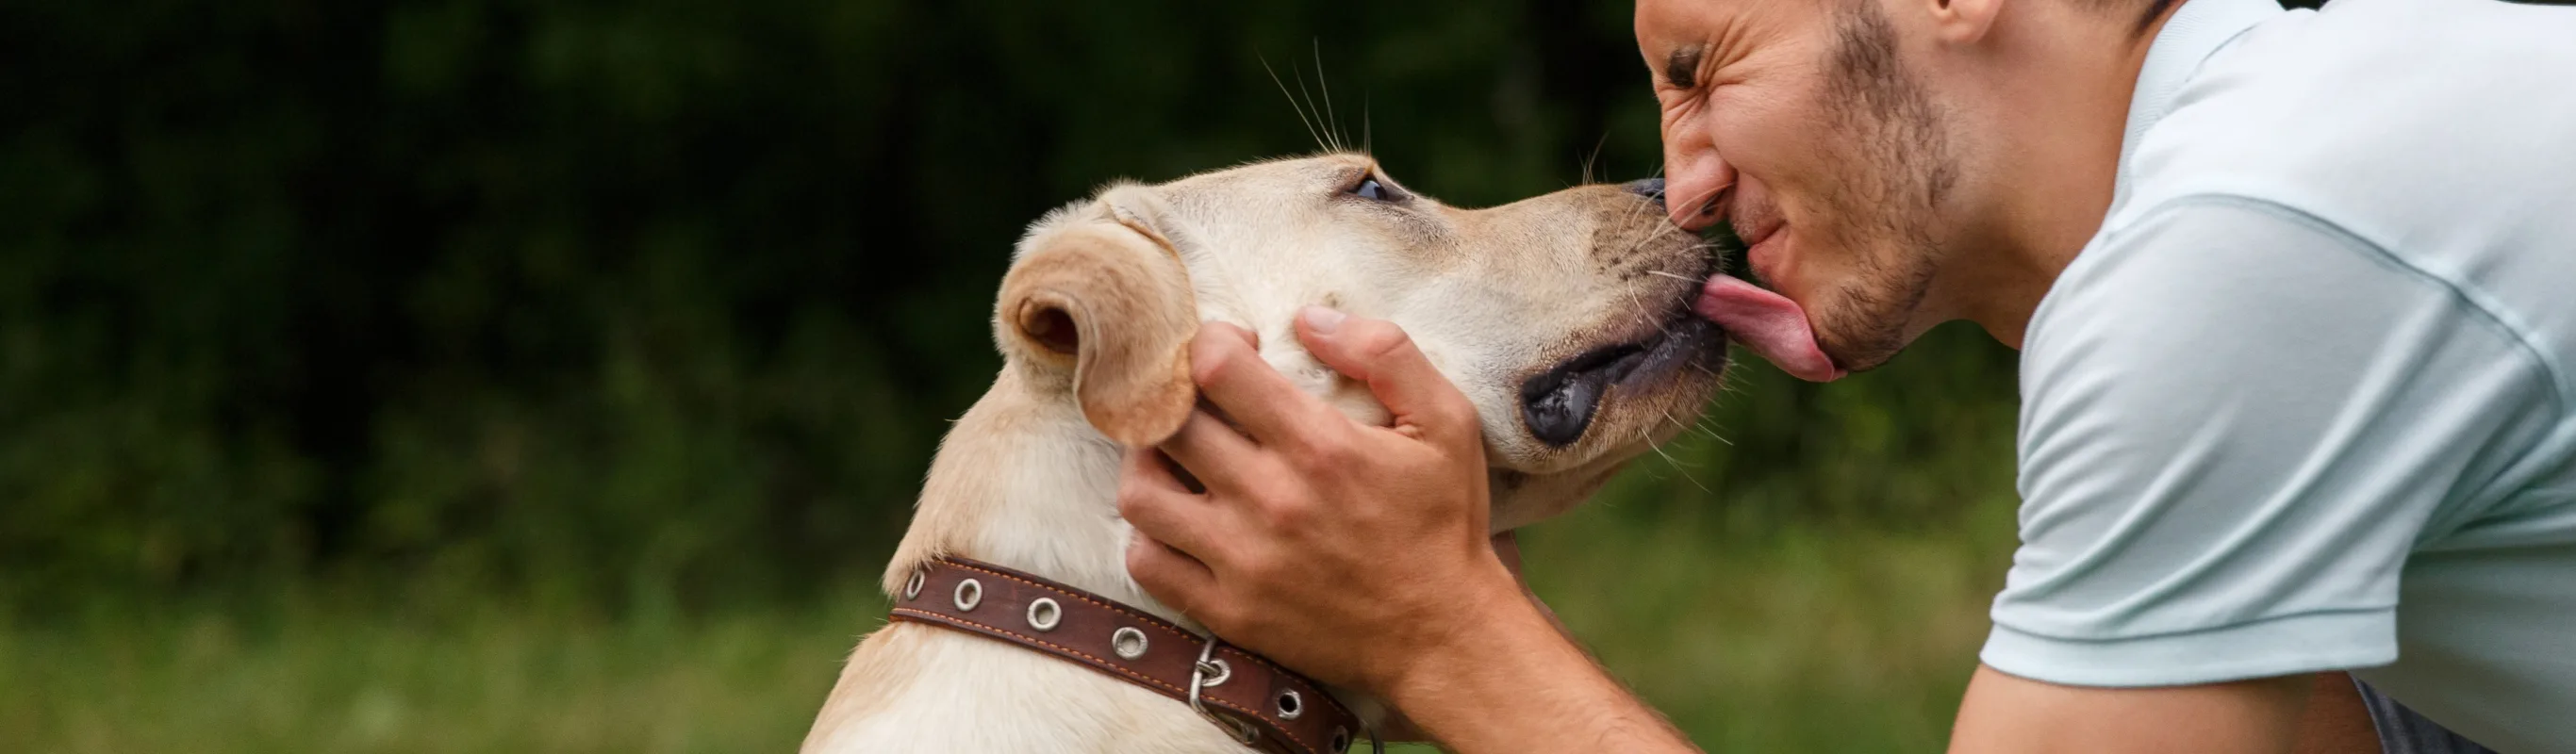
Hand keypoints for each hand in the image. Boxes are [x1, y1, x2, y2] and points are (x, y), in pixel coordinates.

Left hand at [1118, 306, 1522, 694]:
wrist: (1446, 635)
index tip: (1234, 350)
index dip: (1212, 342)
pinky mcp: (1228, 610)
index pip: (1216, 368)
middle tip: (1199, 398)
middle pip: (1169, 423)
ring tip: (1176, 454)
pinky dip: (1149, 533)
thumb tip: (1310, 317)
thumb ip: (1386, 354)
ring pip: (1141, 492)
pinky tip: (1180, 518)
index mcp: (1319, 447)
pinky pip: (1147, 562)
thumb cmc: (1445, 524)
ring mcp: (1242, 560)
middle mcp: (1270, 500)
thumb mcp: (1446, 422)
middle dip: (1176, 394)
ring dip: (1148, 461)